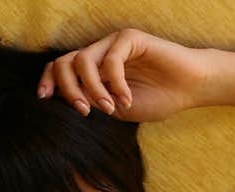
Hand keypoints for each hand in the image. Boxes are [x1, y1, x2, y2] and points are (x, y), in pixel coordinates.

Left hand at [38, 28, 208, 121]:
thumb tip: (67, 102)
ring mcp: (113, 44)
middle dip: (68, 88)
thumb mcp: (118, 109)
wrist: (189, 90)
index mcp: (93, 70)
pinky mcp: (130, 39)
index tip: (45, 100)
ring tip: (109, 107)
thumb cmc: (158, 100)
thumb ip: (93, 103)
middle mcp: (99, 53)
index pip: (60, 69)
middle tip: (83, 111)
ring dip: (93, 89)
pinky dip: (116, 83)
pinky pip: (110, 59)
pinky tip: (127, 99)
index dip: (49, 81)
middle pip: (65, 63)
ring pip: (83, 60)